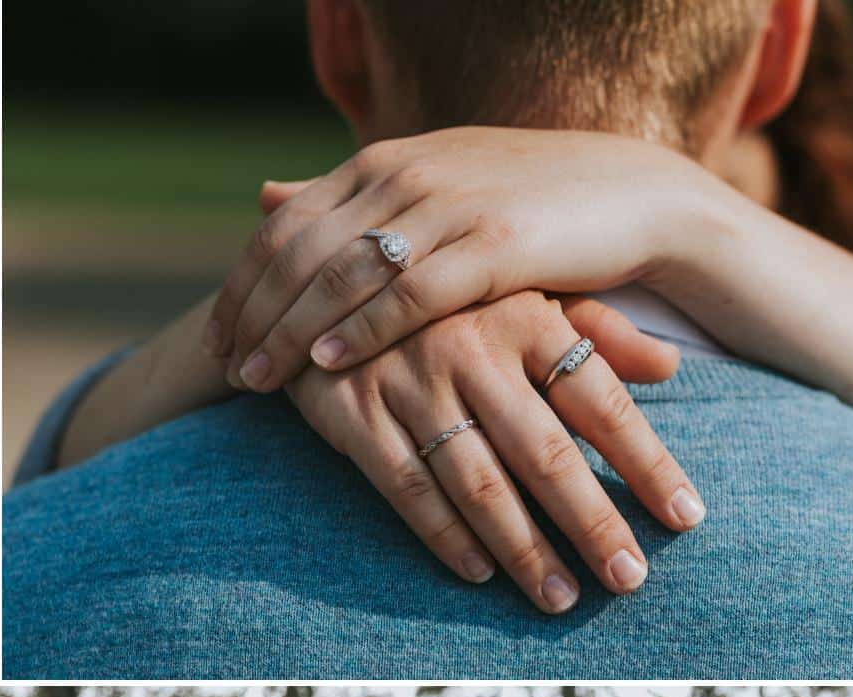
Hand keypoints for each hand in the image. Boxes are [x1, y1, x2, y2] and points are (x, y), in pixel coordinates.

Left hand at [208, 128, 717, 392]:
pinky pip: (405, 295)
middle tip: (224, 370)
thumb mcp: (422, 189)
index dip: (242, 285)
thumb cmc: (522, 206)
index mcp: (382, 160)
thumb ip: (344, 201)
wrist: (635, 200)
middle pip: (298, 252)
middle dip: (254, 315)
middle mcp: (406, 174)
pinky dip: (356, 330)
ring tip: (256, 380)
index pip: (284, 226)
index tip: (217, 340)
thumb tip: (263, 197)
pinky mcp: (491, 247)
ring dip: (289, 332)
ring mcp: (447, 207)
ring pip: (340, 274)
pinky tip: (322, 365)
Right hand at [284, 290, 705, 608]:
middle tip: (628, 581)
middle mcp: (473, 350)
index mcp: (527, 315)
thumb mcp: (524, 289)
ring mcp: (410, 384)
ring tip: (560, 599)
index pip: (602, 403)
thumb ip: (597, 330)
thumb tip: (670, 369)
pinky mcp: (354, 415)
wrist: (321, 271)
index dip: (647, 464)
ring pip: (478, 483)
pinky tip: (481, 574)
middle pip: (546, 454)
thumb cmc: (447, 294)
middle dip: (591, 524)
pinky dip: (445, 536)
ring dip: (523, 549)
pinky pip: (407, 489)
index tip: (685, 518)